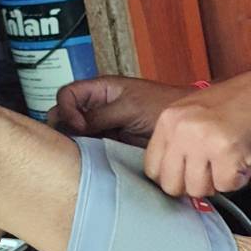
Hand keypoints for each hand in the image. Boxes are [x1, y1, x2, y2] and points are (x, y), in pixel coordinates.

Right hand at [49, 76, 187, 147]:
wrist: (185, 126)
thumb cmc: (162, 106)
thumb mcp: (129, 107)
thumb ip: (99, 115)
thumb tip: (74, 127)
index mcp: (100, 89)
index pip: (67, 94)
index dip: (66, 109)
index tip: (78, 125)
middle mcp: (97, 107)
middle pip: (65, 115)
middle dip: (65, 128)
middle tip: (73, 142)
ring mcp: (102, 126)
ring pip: (76, 134)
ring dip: (74, 143)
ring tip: (81, 153)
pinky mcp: (110, 144)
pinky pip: (90, 149)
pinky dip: (86, 155)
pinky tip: (91, 160)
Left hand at [144, 73, 250, 197]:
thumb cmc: (241, 106)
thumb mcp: (196, 114)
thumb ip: (178, 143)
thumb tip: (171, 180)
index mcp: (169, 119)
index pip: (152, 169)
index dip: (174, 177)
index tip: (190, 173)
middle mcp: (182, 129)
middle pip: (171, 185)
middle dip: (194, 185)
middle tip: (214, 169)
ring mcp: (203, 140)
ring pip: (197, 190)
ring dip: (218, 182)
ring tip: (231, 159)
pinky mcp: (227, 152)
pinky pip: (225, 187)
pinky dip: (238, 179)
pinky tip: (244, 159)